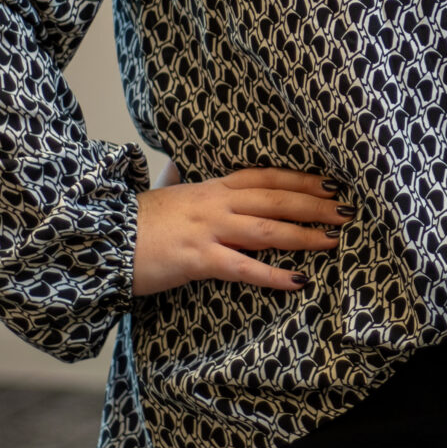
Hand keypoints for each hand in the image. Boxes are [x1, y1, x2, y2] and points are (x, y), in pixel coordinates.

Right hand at [131, 168, 347, 296]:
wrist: (99, 237)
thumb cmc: (133, 221)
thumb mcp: (162, 193)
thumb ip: (176, 180)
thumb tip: (175, 167)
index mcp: (209, 187)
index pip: (265, 177)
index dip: (299, 180)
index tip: (330, 184)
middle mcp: (214, 203)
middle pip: (275, 200)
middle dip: (315, 206)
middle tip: (347, 213)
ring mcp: (207, 230)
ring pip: (267, 230)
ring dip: (304, 236)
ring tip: (333, 242)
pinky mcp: (197, 259)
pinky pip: (243, 268)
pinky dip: (273, 275)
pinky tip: (298, 281)